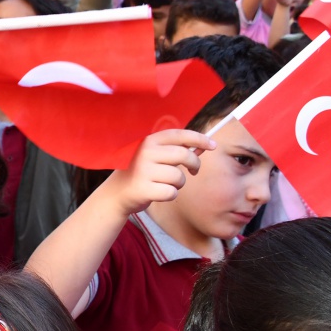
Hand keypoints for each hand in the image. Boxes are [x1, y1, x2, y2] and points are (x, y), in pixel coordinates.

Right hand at [101, 129, 216, 218]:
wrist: (117, 193)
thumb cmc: (142, 173)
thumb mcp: (155, 156)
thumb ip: (177, 150)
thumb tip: (204, 146)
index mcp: (150, 141)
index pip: (179, 135)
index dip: (199, 139)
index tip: (213, 145)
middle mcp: (146, 153)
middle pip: (184, 155)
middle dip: (194, 164)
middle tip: (194, 171)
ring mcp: (143, 171)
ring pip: (179, 177)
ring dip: (179, 184)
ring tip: (166, 184)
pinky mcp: (144, 189)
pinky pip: (172, 193)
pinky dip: (170, 195)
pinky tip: (159, 193)